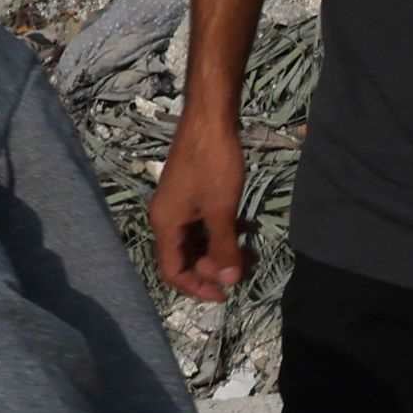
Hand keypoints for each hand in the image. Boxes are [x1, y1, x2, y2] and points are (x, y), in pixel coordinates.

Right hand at [149, 114, 249, 298]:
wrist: (210, 118)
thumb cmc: (212, 164)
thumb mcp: (221, 210)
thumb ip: (224, 247)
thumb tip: (230, 281)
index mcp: (164, 225)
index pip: (172, 271)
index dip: (197, 287)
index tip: (225, 294)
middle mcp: (166, 218)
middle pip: (185, 258)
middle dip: (213, 268)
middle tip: (243, 267)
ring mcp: (179, 205)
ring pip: (197, 241)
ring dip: (221, 250)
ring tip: (249, 251)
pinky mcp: (193, 194)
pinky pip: (204, 224)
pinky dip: (222, 232)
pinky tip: (245, 229)